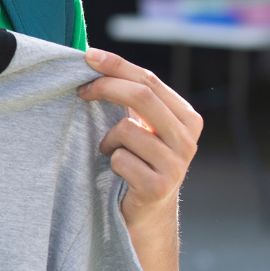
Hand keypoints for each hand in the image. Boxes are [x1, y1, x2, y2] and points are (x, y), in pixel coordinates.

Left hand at [77, 48, 202, 230]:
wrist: (147, 215)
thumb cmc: (139, 163)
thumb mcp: (143, 128)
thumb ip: (133, 100)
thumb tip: (95, 61)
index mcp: (186, 118)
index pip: (150, 81)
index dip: (117, 65)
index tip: (89, 55)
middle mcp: (187, 139)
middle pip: (142, 97)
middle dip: (105, 87)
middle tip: (81, 90)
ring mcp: (175, 164)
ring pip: (126, 129)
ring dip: (108, 140)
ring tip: (112, 153)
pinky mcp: (158, 186)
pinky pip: (120, 159)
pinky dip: (110, 163)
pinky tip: (119, 174)